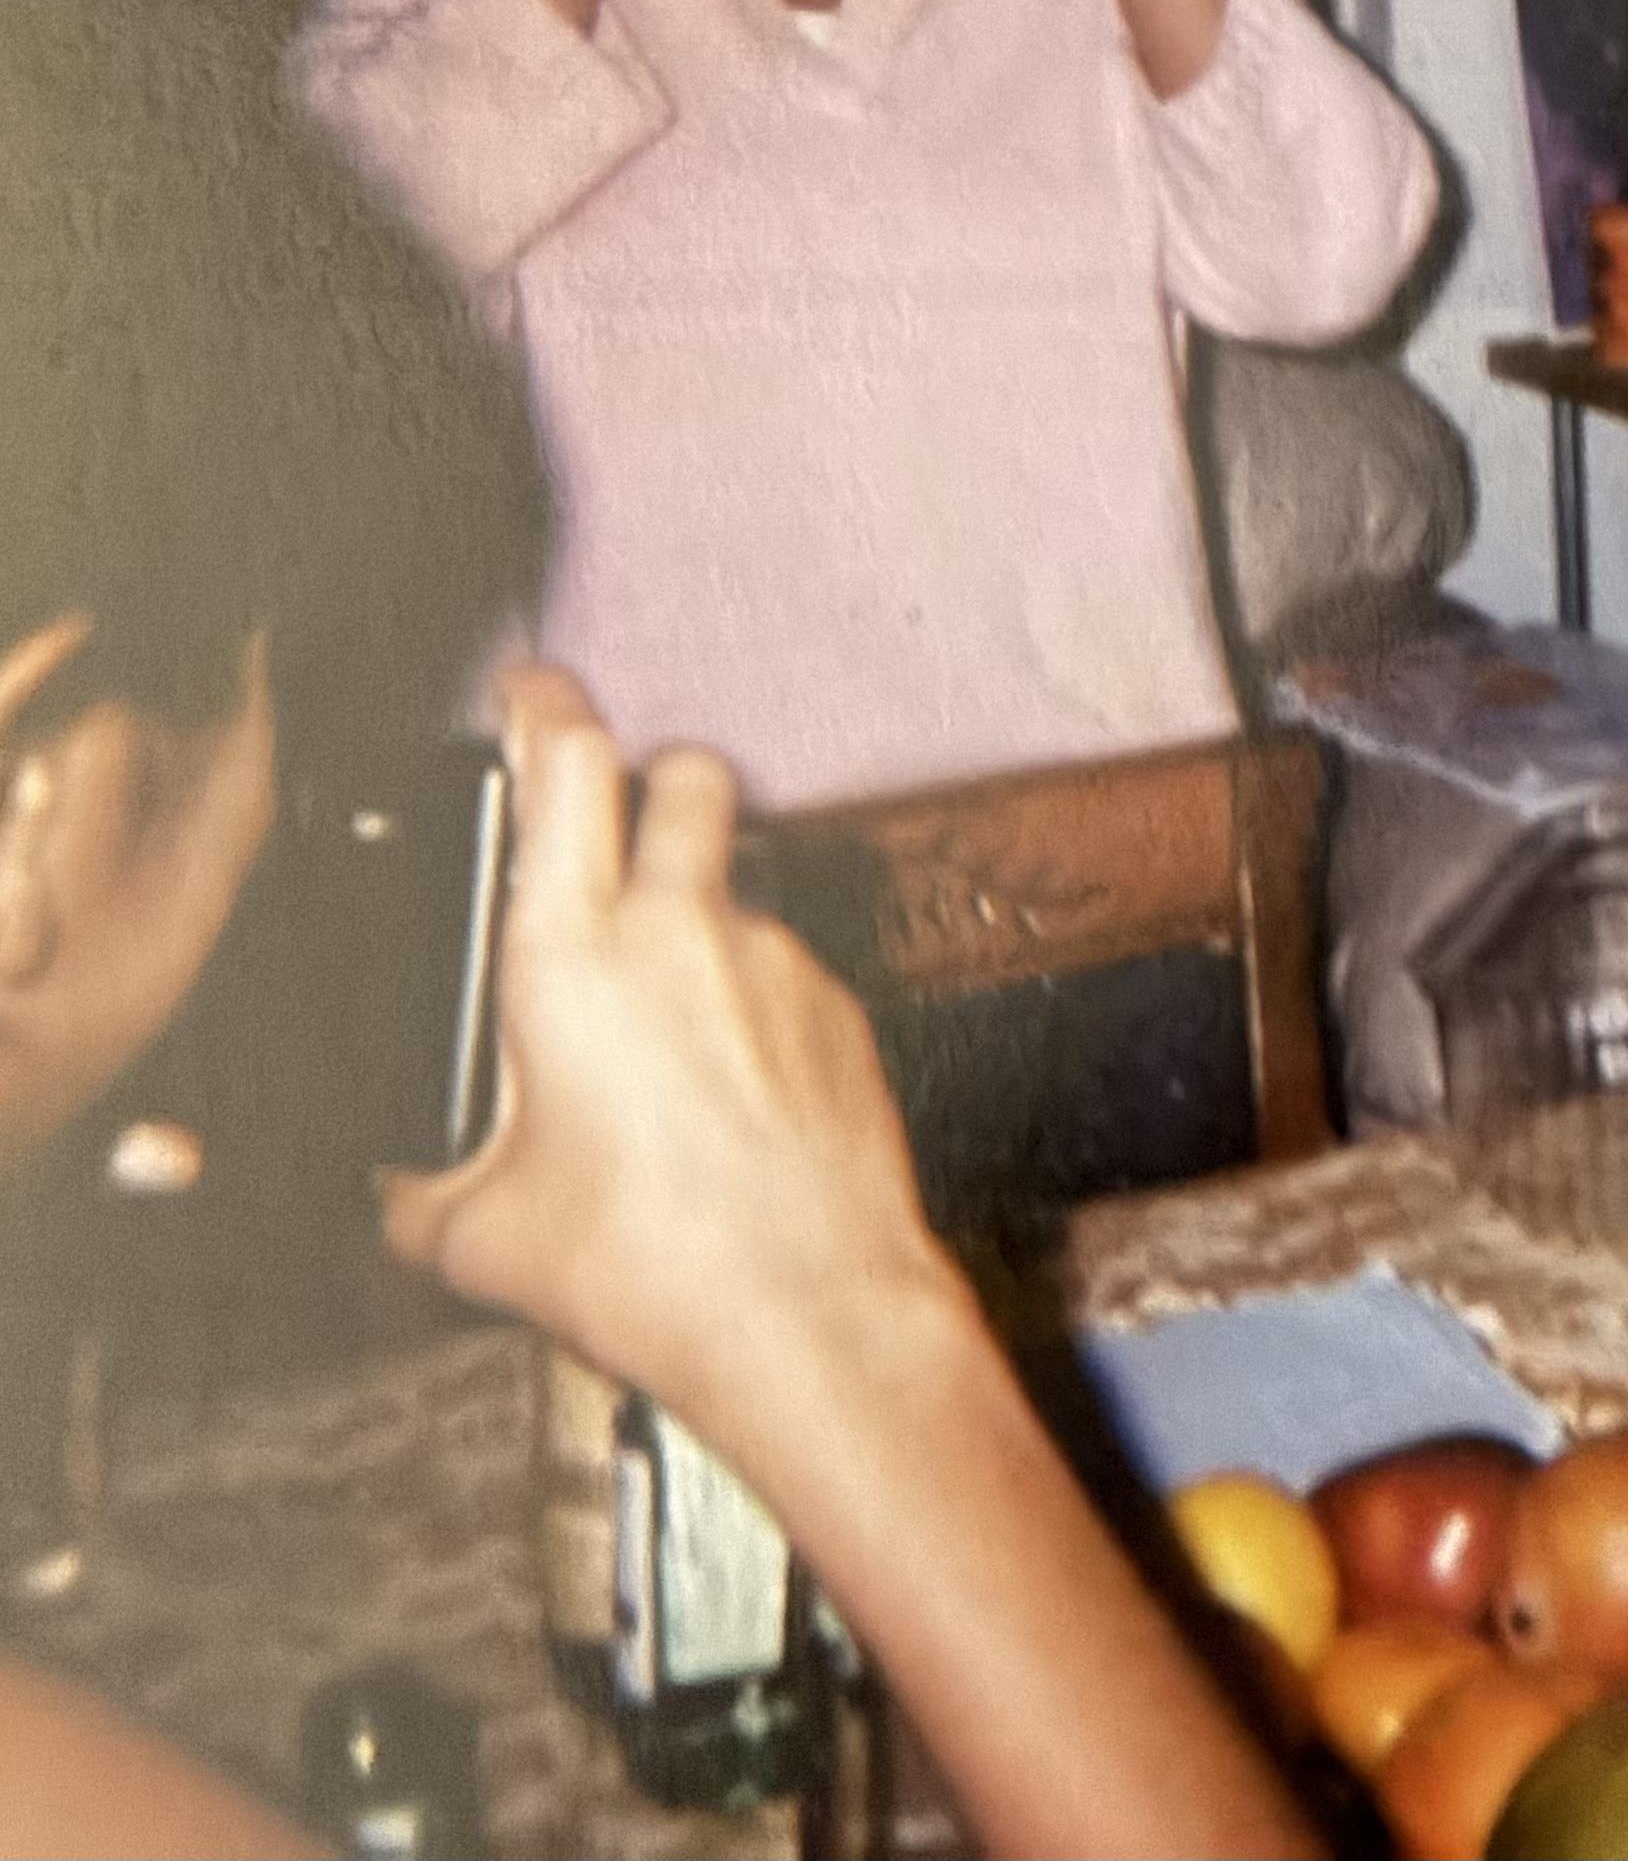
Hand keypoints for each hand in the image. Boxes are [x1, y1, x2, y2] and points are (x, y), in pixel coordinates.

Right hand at [382, 671, 961, 1436]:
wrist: (811, 1314)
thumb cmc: (652, 1271)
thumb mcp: (474, 1234)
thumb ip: (418, 1179)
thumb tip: (401, 1173)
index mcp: (572, 957)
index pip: (564, 761)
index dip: (542, 708)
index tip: (528, 698)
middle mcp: (684, 932)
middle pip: (679, 771)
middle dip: (642, 778)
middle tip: (605, 826)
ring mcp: (777, 961)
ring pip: (739, 874)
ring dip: (699, 900)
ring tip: (664, 989)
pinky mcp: (840, 1007)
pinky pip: (789, 960)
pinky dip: (752, 991)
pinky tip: (730, 1077)